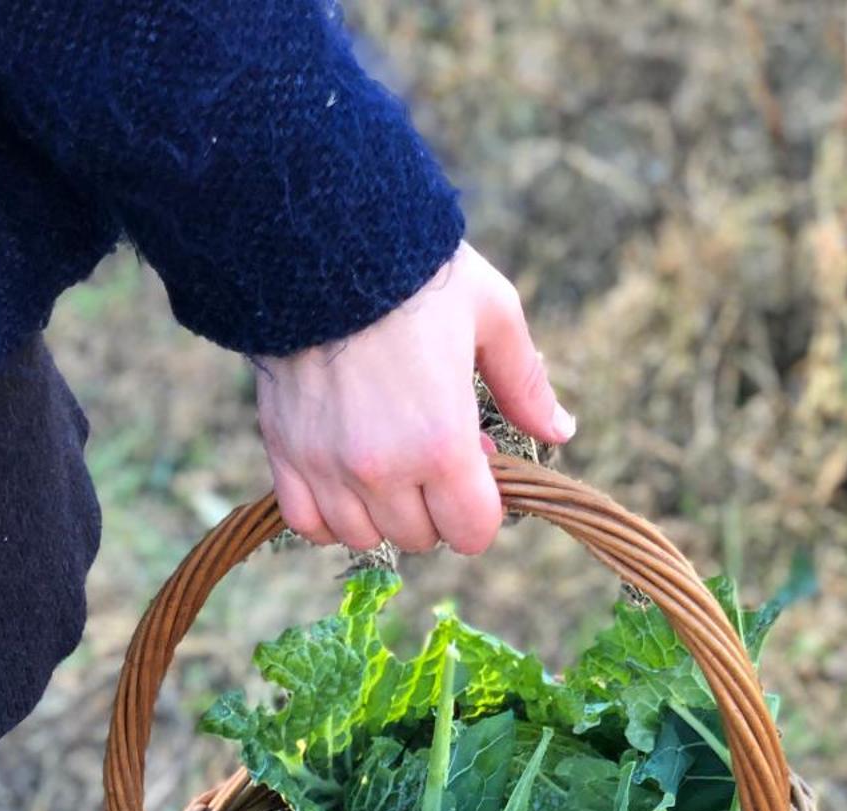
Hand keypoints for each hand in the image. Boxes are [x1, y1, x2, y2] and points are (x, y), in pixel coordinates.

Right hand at [251, 242, 575, 557]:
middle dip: (435, 506)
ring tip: (389, 463)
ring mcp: (329, 467)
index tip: (477, 474)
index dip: (481, 510)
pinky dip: (330, 514)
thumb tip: (560, 431)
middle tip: (432, 455)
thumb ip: (525, 384)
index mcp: (442, 445)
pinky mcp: (286, 454)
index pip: (471, 533)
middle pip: (420, 538)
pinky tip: (344, 479)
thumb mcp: (491, 315)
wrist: (320, 238)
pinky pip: (309, 524)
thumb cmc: (416, 272)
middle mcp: (383, 470)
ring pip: (365, 536)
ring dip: (383, 512)